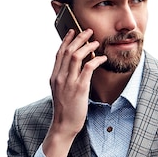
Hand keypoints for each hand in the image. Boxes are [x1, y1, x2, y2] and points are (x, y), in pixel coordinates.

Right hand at [43, 29, 106, 156]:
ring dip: (88, 46)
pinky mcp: (79, 88)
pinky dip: (96, 60)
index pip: (59, 53)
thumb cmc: (65, 110)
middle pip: (68, 51)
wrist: (63, 125)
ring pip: (76, 56)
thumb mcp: (60, 91)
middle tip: (88, 31)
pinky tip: (102, 58)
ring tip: (96, 42)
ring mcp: (69, 82)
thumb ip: (64, 79)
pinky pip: (88, 68)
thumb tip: (74, 67)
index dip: (66, 40)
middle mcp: (59, 77)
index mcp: (54, 77)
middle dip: (79, 38)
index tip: (72, 31)